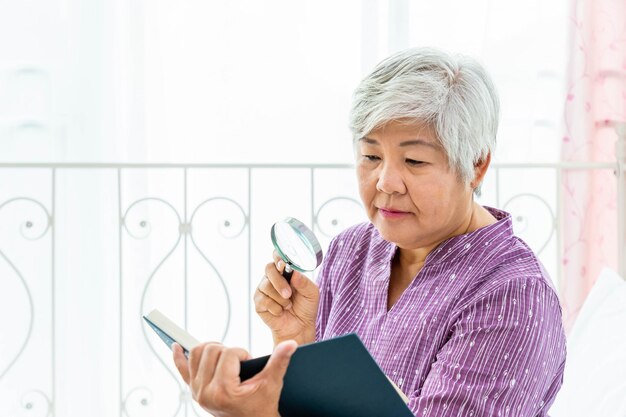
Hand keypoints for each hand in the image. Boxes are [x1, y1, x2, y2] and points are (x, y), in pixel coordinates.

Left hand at [172, 340, 296, 416]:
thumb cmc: (262, 405)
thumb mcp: (272, 383)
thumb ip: (280, 361)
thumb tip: (291, 343)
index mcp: (224, 390)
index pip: (227, 353)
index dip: (241, 352)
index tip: (247, 362)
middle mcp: (205, 391)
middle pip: (210, 349)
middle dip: (227, 350)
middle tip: (237, 362)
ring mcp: (197, 392)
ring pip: (195, 353)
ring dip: (211, 349)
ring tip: (224, 356)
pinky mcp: (194, 391)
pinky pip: (181, 369)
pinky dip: (178, 356)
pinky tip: (175, 345)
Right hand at [254, 251, 318, 345]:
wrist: (299, 327)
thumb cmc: (306, 307)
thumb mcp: (312, 293)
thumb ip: (304, 282)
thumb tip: (294, 273)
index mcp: (285, 271)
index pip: (277, 256)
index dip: (278, 256)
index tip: (283, 264)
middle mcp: (273, 278)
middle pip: (268, 268)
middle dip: (279, 282)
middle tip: (288, 294)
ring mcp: (264, 289)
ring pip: (266, 286)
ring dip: (280, 298)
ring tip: (288, 305)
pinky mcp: (259, 302)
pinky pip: (263, 300)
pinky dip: (275, 308)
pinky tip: (280, 311)